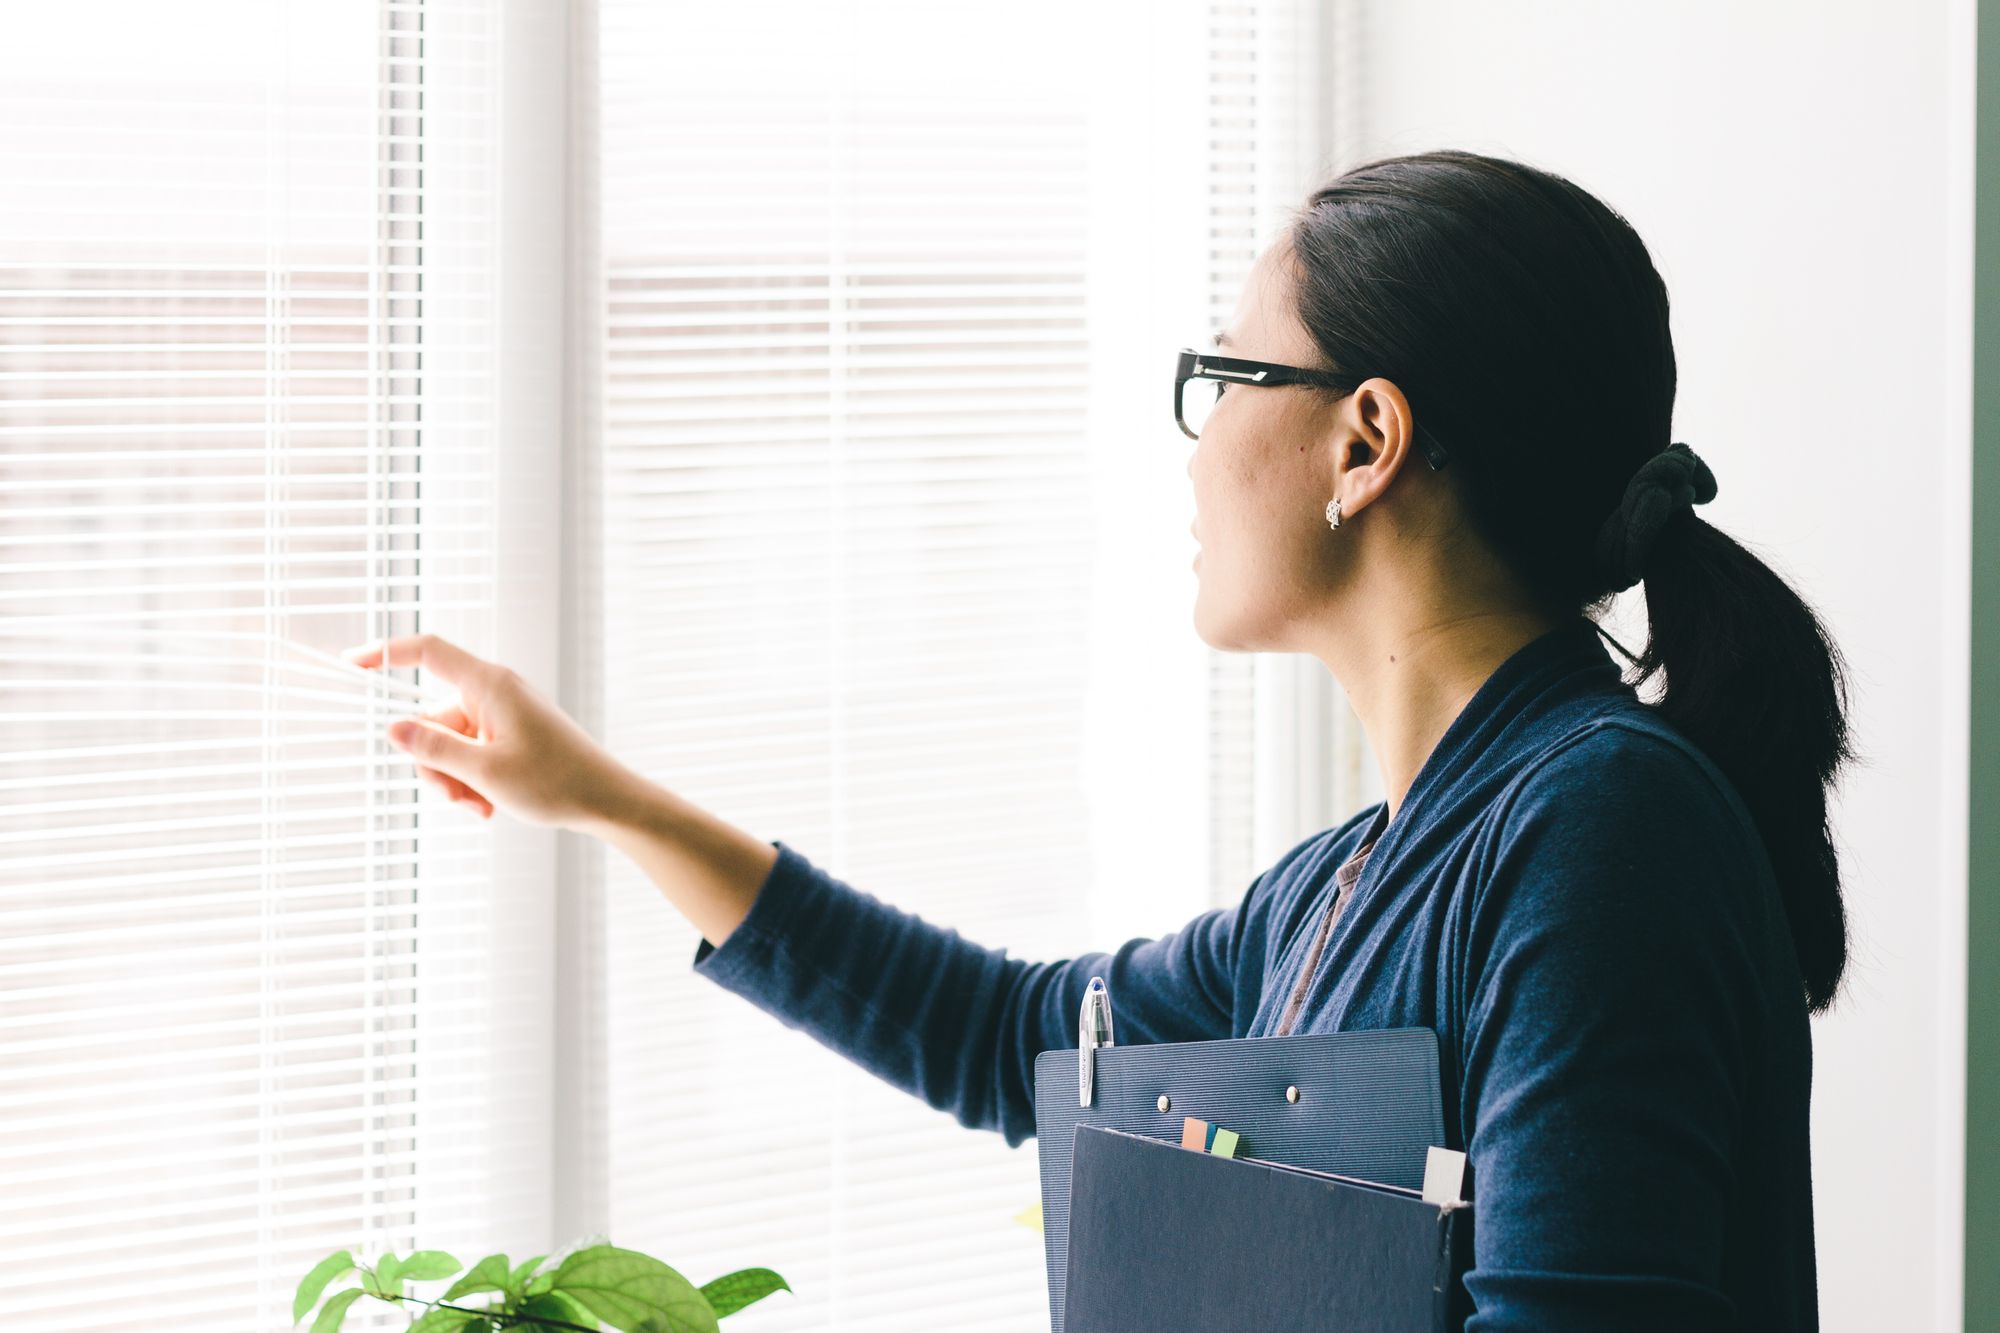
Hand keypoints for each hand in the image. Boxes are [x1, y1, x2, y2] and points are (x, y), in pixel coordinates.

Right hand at [340, 632, 635, 832]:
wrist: (607, 801)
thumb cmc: (557, 782)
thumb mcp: (485, 771)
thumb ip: (435, 749)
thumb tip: (392, 729)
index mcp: (490, 685)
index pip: (428, 652)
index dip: (386, 653)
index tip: (351, 664)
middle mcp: (494, 693)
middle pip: (432, 718)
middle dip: (435, 764)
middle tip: (459, 798)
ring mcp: (503, 716)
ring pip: (449, 745)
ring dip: (455, 780)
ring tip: (482, 806)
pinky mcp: (510, 736)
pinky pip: (471, 755)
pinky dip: (473, 781)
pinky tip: (492, 806)